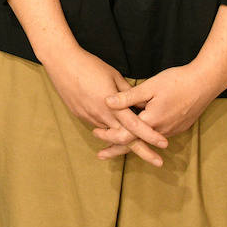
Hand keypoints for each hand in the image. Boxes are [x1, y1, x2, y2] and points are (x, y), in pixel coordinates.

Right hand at [41, 47, 166, 165]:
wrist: (62, 63)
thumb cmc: (90, 65)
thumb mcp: (113, 75)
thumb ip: (127, 92)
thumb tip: (139, 103)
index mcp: (112, 106)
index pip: (135, 126)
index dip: (151, 136)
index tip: (164, 144)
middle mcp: (102, 116)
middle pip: (125, 139)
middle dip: (143, 151)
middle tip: (158, 162)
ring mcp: (89, 118)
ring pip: (111, 135)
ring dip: (125, 142)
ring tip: (142, 150)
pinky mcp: (80, 116)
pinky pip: (99, 128)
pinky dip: (110, 133)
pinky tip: (116, 134)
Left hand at [98, 62, 222, 158]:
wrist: (206, 83)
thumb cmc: (177, 81)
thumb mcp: (150, 86)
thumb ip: (128, 96)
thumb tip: (107, 101)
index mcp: (151, 121)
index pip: (125, 135)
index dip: (109, 135)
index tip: (96, 133)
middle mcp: (161, 131)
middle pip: (135, 144)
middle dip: (117, 149)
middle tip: (101, 154)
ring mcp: (172, 130)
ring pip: (147, 141)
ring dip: (131, 143)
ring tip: (116, 144)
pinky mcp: (179, 127)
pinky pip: (158, 136)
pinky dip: (145, 137)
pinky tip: (141, 133)